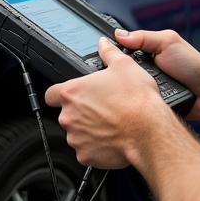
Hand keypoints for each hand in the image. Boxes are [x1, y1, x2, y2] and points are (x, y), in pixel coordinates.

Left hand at [44, 36, 169, 168]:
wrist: (149, 131)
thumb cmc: (136, 100)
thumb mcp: (124, 66)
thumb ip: (108, 53)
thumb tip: (103, 44)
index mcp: (73, 92)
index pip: (51, 94)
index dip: (60, 94)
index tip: (72, 95)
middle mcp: (69, 116)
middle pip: (67, 114)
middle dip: (81, 112)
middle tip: (101, 108)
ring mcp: (76, 138)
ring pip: (77, 133)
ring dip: (89, 130)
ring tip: (110, 123)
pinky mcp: (85, 156)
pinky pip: (87, 151)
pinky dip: (97, 146)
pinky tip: (112, 138)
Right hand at [112, 27, 199, 122]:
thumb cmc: (193, 66)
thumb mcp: (167, 42)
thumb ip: (143, 37)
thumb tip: (119, 34)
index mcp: (146, 53)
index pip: (121, 52)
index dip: (113, 52)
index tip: (102, 52)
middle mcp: (143, 71)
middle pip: (120, 71)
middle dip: (120, 72)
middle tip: (123, 71)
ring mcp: (145, 88)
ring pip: (125, 88)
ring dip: (128, 88)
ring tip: (131, 86)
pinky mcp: (148, 104)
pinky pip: (135, 102)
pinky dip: (136, 100)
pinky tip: (137, 100)